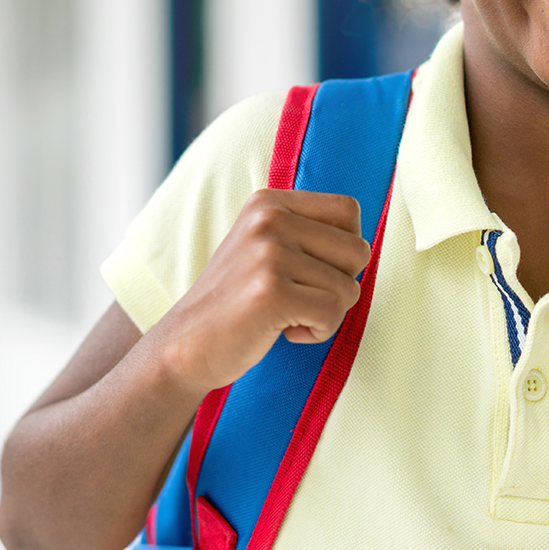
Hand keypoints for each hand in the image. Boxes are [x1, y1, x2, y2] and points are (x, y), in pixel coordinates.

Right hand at [144, 189, 369, 395]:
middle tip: (300, 299)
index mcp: (269, 202)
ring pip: (348, 287)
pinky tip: (283, 332)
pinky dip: (318, 332)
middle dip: (340, 285)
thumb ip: (307, 234)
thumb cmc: (237, 304)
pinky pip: (333, 313)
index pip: (349, 210)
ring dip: (326, 314)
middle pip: (357, 250)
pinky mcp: (270, 291)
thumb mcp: (266, 249)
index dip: (344, 250)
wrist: (183, 347)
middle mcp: (269, 218)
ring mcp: (268, 253)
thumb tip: (365, 242)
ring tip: (287, 316)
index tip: (311, 271)